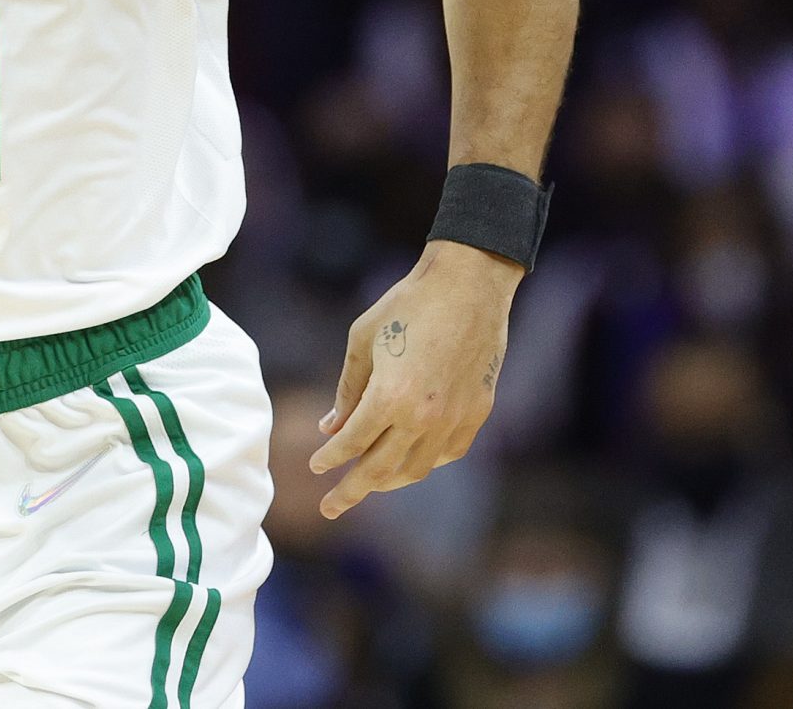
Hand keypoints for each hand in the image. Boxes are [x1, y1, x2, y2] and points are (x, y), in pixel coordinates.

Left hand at [310, 240, 518, 517]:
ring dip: (388, 482)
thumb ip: (348, 390)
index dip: (330, 458)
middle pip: (381, 470)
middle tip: (329, 509)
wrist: (469, 284)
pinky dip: (425, 462)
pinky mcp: (478, 411)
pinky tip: (410, 460)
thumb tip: (331, 427)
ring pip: (416, 468)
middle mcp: (423, 417)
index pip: (352, 443)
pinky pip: (448, 453)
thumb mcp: (363, 339)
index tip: (315, 467)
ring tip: (368, 485)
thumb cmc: (408, 304)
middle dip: (351, 492)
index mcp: (390, 397)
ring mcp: (454, 418)